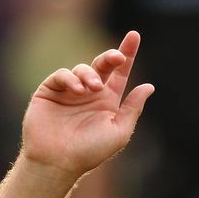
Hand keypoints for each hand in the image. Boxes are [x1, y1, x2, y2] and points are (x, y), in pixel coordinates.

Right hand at [21, 31, 153, 177]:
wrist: (58, 162)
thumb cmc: (90, 151)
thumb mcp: (119, 131)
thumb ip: (133, 108)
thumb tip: (149, 86)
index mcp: (108, 100)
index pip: (120, 73)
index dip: (127, 53)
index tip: (134, 35)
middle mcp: (90, 93)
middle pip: (102, 65)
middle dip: (111, 57)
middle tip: (117, 58)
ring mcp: (69, 91)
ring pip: (82, 68)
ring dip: (90, 74)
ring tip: (93, 88)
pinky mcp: (49, 91)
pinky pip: (61, 76)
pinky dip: (70, 78)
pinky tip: (78, 89)